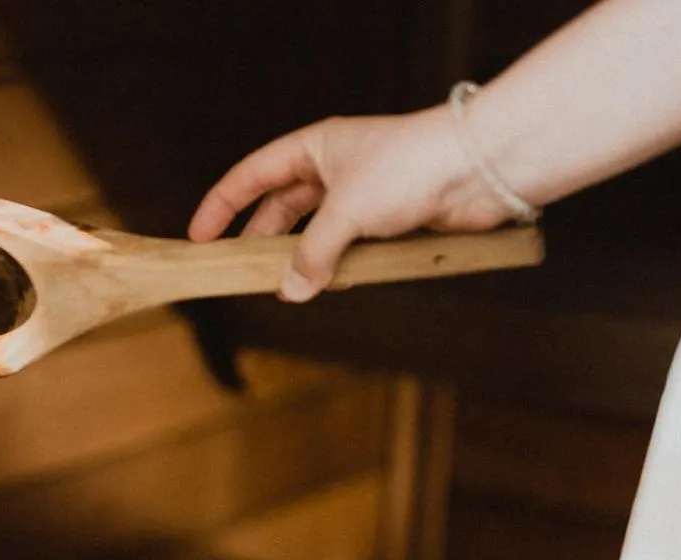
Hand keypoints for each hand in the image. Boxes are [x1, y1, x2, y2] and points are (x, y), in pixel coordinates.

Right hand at [188, 106, 517, 301]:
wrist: (481, 169)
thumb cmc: (411, 166)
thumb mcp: (346, 211)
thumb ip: (312, 253)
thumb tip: (290, 291)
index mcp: (316, 148)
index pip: (254, 174)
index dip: (222, 204)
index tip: (199, 235)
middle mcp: (336, 168)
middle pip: (282, 206)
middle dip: (261, 239)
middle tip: (240, 271)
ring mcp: (364, 194)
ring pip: (317, 231)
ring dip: (301, 259)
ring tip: (284, 286)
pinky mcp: (390, 219)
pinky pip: (349, 247)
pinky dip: (336, 267)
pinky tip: (328, 285)